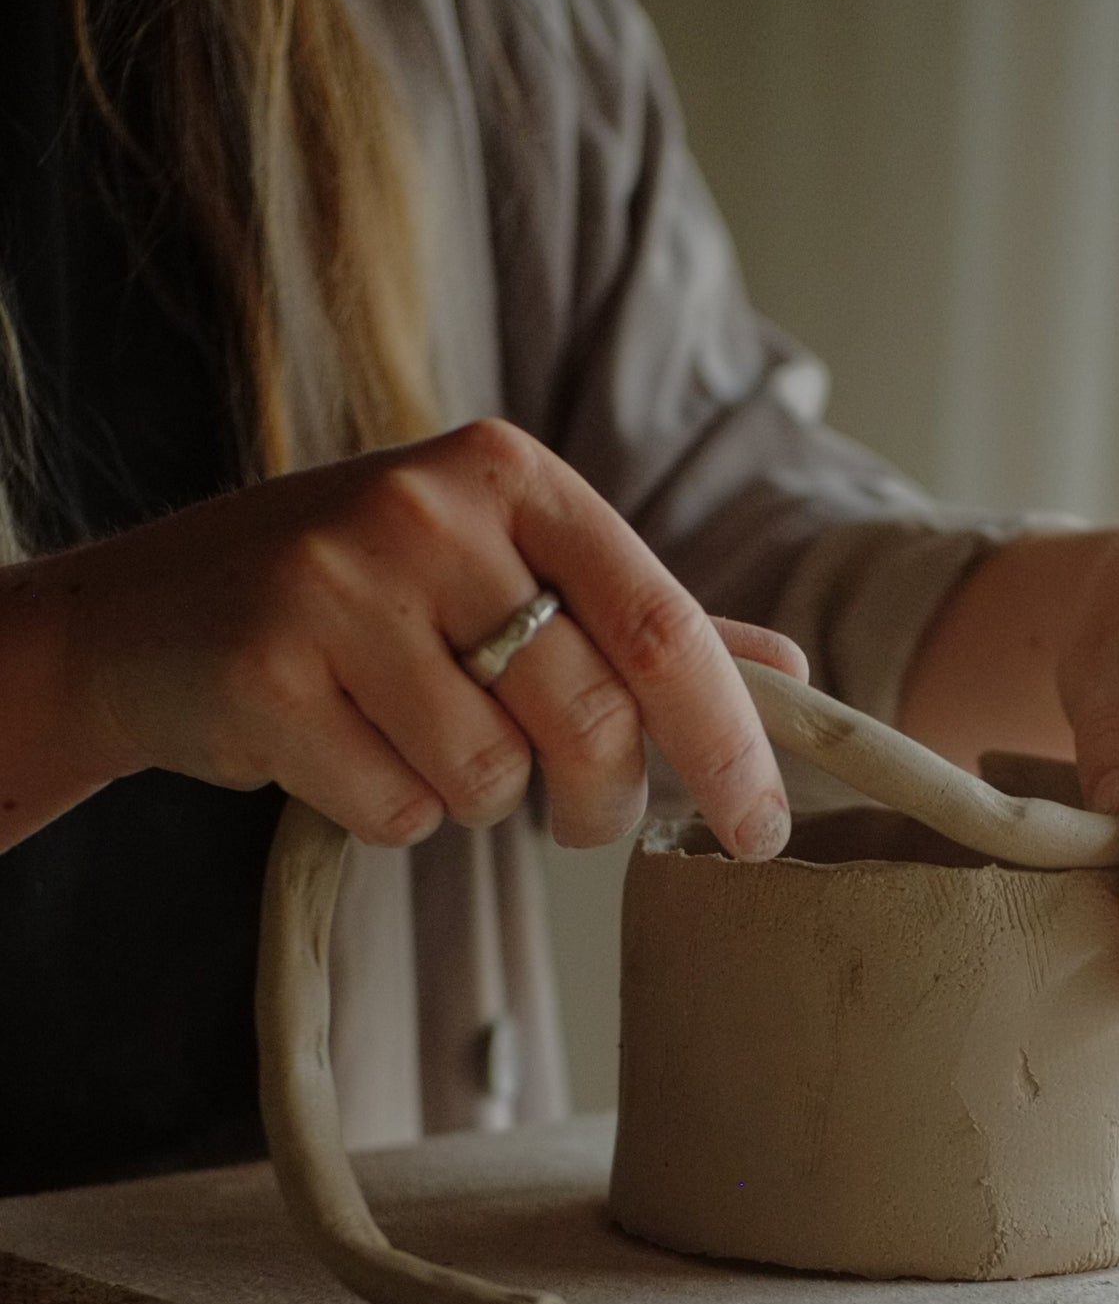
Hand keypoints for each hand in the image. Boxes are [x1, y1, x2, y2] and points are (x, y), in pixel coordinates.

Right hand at [35, 420, 804, 855]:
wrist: (147, 616)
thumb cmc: (357, 599)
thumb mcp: (498, 573)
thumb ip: (634, 620)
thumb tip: (787, 671)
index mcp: (508, 473)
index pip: (660, 619)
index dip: (727, 739)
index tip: (762, 829)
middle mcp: (426, 510)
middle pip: (588, 714)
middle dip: (601, 799)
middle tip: (578, 814)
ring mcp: (338, 587)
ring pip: (491, 778)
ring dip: (471, 797)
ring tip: (409, 735)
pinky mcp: (268, 677)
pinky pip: (397, 812)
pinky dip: (386, 811)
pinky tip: (338, 749)